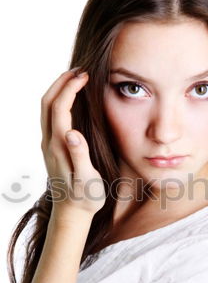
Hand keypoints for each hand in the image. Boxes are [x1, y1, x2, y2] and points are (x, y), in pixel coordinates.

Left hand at [40, 69, 105, 218]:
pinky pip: (50, 117)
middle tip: (79, 70)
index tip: (84, 76)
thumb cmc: (84, 197)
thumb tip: (72, 132)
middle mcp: (49, 142)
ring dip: (58, 90)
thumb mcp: (87, 180)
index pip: (60, 108)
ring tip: (75, 79)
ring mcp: (49, 145)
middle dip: (60, 82)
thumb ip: (80, 156)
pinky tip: (71, 100)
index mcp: (59, 146)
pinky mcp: (52, 147)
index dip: (70, 89)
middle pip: (47, 103)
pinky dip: (59, 101)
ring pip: (46, 109)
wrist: (71, 213)